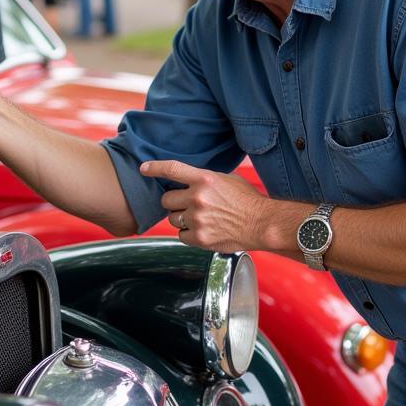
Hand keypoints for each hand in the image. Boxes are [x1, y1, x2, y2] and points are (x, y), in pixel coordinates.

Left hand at [140, 159, 267, 251]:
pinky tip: (203, 230)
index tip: (143, 168)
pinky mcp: (199, 238)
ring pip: (172, 219)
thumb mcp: (227, 179)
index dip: (154, 168)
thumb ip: (204, 179)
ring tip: (200, 218)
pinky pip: (181, 235)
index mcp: (204, 179)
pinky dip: (189, 234)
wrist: (262, 224)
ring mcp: (197, 219)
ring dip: (181, 218)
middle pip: (167, 199)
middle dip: (174, 202)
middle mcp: (198, 198)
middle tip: (188, 204)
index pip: (172, 169)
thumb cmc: (247, 201)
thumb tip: (188, 180)